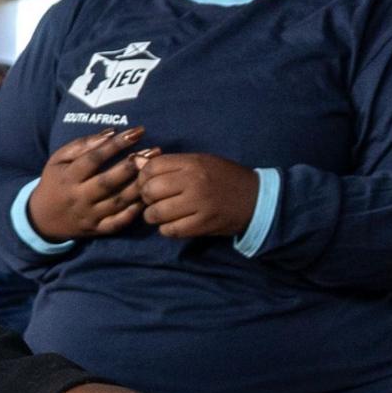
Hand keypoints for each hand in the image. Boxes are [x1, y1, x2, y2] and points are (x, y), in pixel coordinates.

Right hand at [26, 128, 146, 243]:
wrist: (42, 218)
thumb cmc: (55, 181)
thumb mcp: (59, 159)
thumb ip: (82, 145)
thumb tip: (111, 133)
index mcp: (68, 177)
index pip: (93, 159)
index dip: (116, 144)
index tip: (137, 132)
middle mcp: (78, 197)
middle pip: (107, 182)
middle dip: (131, 166)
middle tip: (152, 152)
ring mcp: (89, 215)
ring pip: (117, 202)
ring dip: (138, 186)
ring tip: (155, 171)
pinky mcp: (96, 230)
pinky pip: (118, 223)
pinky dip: (133, 212)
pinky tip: (147, 198)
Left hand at [133, 150, 259, 239]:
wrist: (257, 199)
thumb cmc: (225, 178)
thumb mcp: (200, 162)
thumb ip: (169, 164)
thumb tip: (135, 162)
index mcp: (192, 162)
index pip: (151, 168)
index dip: (143, 177)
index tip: (148, 183)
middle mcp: (194, 181)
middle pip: (150, 190)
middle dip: (146, 198)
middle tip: (153, 201)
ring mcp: (199, 204)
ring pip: (156, 213)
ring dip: (153, 216)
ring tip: (162, 214)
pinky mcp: (203, 224)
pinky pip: (170, 230)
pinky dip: (167, 229)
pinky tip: (174, 224)